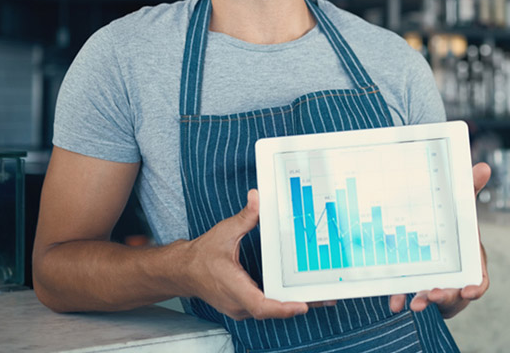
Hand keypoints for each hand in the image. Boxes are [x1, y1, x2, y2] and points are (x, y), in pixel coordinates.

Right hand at [185, 189, 308, 320]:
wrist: (183, 271)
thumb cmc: (201, 255)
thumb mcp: (224, 232)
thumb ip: (244, 217)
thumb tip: (257, 199)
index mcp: (233, 287)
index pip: (261, 305)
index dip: (282, 307)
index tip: (303, 304)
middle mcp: (238, 303)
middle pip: (273, 310)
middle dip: (300, 304)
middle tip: (327, 296)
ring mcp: (240, 307)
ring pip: (270, 311)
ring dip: (294, 304)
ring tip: (321, 296)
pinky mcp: (243, 305)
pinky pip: (266, 307)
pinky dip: (283, 302)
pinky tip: (300, 294)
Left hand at [389, 162, 490, 318]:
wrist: (430, 241)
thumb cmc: (453, 230)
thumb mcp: (459, 209)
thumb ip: (469, 190)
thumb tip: (483, 166)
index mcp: (469, 261)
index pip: (478, 279)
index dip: (476, 286)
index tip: (469, 291)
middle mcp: (455, 278)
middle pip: (454, 292)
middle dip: (445, 296)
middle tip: (432, 294)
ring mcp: (435, 286)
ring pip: (431, 298)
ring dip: (423, 301)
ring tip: (413, 304)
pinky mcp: (416, 289)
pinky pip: (410, 297)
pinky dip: (402, 299)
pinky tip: (395, 302)